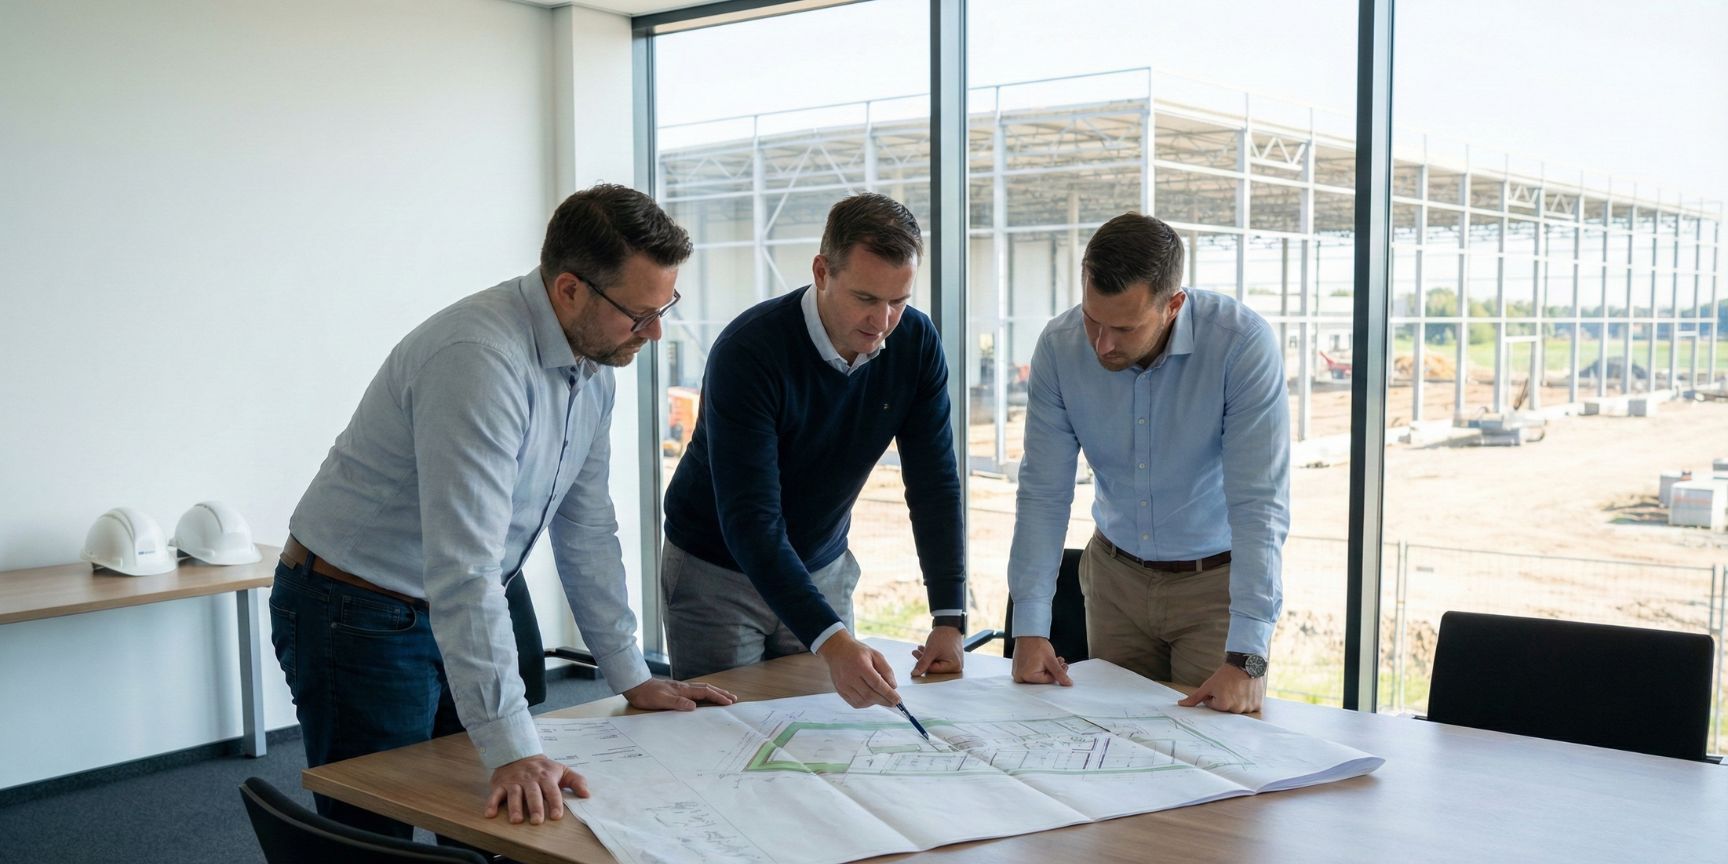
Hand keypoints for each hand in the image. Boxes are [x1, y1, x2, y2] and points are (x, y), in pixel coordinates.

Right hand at [486, 755, 586, 823]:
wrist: (518, 752)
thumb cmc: (543, 768)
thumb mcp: (562, 770)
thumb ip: (576, 781)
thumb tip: (587, 794)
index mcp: (546, 776)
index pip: (552, 791)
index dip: (555, 803)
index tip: (556, 816)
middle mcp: (530, 779)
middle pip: (533, 794)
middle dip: (535, 807)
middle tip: (537, 821)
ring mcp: (514, 782)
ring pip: (514, 795)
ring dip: (514, 808)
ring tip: (516, 820)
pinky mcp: (500, 784)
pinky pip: (495, 794)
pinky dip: (491, 803)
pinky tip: (490, 814)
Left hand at [622, 678, 737, 710]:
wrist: (635, 686)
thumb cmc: (647, 695)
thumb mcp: (661, 701)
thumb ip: (677, 703)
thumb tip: (694, 707)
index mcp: (683, 690)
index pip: (705, 692)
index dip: (718, 697)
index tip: (729, 702)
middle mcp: (684, 687)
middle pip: (707, 688)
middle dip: (721, 693)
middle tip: (733, 698)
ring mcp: (680, 688)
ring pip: (702, 689)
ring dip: (714, 692)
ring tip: (723, 696)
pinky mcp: (675, 690)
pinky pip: (695, 691)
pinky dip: (704, 693)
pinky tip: (703, 697)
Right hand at [817, 630, 901, 707]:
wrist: (837, 650)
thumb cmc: (858, 652)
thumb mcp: (876, 655)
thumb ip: (886, 670)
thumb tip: (893, 686)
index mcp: (861, 665)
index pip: (877, 684)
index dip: (888, 694)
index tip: (898, 700)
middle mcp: (850, 676)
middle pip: (870, 695)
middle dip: (884, 701)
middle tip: (894, 703)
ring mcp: (843, 685)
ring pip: (862, 701)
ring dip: (875, 703)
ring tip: (882, 699)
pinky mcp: (840, 690)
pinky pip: (855, 703)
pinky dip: (866, 704)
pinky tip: (871, 699)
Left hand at [910, 626, 964, 676]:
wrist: (949, 624)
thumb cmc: (943, 637)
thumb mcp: (930, 651)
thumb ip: (922, 664)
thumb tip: (914, 674)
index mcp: (954, 667)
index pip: (934, 670)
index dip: (923, 663)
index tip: (916, 655)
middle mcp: (956, 667)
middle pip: (935, 668)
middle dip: (924, 660)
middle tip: (915, 652)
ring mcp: (955, 663)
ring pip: (936, 663)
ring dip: (926, 657)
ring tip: (918, 649)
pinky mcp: (952, 659)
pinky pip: (939, 660)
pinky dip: (932, 655)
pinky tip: (924, 649)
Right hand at [1010, 636, 1071, 685]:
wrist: (1028, 634)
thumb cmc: (1036, 644)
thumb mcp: (1051, 660)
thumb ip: (1060, 673)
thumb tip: (1067, 683)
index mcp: (1026, 676)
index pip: (1047, 681)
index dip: (1057, 673)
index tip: (1063, 666)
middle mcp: (1020, 676)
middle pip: (1042, 679)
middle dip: (1053, 671)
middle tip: (1059, 662)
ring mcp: (1018, 673)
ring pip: (1038, 675)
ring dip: (1048, 668)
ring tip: (1053, 659)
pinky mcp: (1018, 669)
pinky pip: (1032, 672)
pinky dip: (1039, 667)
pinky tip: (1044, 660)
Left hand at [1177, 663, 1265, 712]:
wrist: (1245, 662)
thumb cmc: (1225, 674)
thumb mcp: (1208, 685)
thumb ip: (1195, 697)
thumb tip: (1181, 704)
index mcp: (1223, 705)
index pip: (1213, 705)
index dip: (1214, 694)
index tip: (1220, 686)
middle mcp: (1237, 709)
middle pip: (1226, 707)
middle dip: (1225, 698)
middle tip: (1230, 687)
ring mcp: (1249, 708)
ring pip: (1238, 707)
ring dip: (1237, 699)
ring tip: (1239, 688)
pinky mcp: (1258, 705)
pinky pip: (1250, 707)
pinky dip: (1248, 700)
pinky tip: (1247, 690)